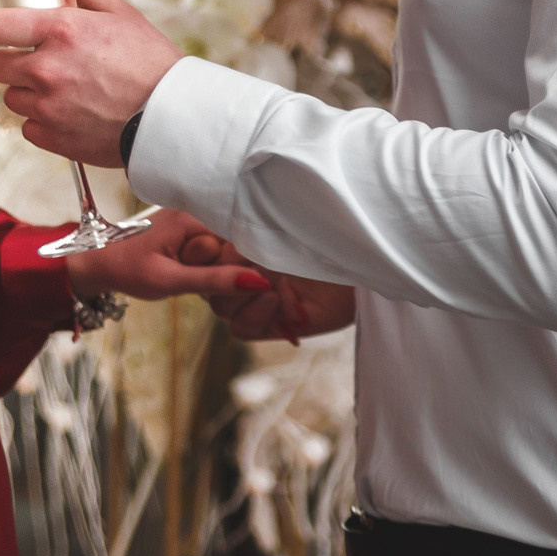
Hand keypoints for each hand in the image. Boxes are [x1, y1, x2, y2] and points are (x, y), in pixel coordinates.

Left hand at [0, 0, 184, 167]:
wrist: (172, 118)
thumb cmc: (152, 63)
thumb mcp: (121, 14)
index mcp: (60, 31)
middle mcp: (47, 69)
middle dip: (10, 61)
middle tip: (34, 61)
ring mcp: (48, 106)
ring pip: (12, 98)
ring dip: (28, 93)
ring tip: (60, 90)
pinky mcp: (53, 137)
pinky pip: (29, 128)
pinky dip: (43, 122)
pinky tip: (69, 113)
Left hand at [63, 208, 274, 301]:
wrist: (97, 262)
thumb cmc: (126, 269)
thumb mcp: (169, 280)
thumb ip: (213, 280)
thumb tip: (258, 281)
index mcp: (193, 217)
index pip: (241, 240)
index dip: (240, 267)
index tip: (230, 286)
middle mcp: (198, 212)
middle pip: (235, 246)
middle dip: (224, 270)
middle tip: (190, 281)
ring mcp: (195, 221)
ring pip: (227, 251)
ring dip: (215, 271)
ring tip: (185, 277)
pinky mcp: (191, 232)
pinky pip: (215, 251)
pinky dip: (208, 268)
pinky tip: (190, 275)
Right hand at [178, 235, 355, 341]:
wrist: (357, 264)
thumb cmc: (319, 237)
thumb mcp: (277, 226)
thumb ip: (244, 231)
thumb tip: (216, 235)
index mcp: (239, 248)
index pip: (200, 254)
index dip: (199, 251)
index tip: (213, 244)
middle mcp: (243, 275)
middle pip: (207, 285)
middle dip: (223, 274)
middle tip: (249, 265)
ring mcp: (255, 302)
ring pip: (222, 308)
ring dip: (240, 294)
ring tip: (269, 282)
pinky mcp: (270, 326)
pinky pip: (241, 329)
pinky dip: (254, 314)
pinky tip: (276, 299)